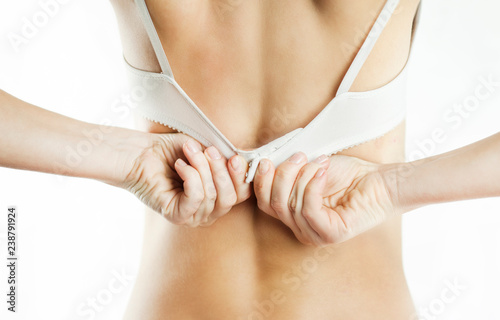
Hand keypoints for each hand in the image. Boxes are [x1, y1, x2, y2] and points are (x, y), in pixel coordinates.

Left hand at [120, 133, 250, 226]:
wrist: (142, 152)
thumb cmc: (173, 151)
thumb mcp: (207, 151)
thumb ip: (226, 159)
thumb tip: (244, 161)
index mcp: (219, 196)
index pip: (242, 193)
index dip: (242, 176)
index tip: (234, 156)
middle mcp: (209, 211)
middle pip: (230, 196)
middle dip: (221, 169)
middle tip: (208, 150)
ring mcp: (194, 216)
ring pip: (212, 194)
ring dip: (201, 166)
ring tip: (188, 151)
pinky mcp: (178, 216)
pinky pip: (196, 197)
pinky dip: (191, 176)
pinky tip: (179, 165)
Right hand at [253, 153, 397, 244]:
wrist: (380, 181)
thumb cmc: (347, 174)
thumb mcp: (308, 168)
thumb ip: (286, 170)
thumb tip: (261, 163)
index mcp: (293, 216)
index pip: (265, 203)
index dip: (261, 182)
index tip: (265, 160)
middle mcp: (301, 229)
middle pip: (274, 204)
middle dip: (283, 175)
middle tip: (299, 156)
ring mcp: (315, 235)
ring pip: (291, 204)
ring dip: (303, 176)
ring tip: (320, 162)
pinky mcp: (330, 234)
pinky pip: (308, 209)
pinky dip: (312, 186)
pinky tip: (323, 172)